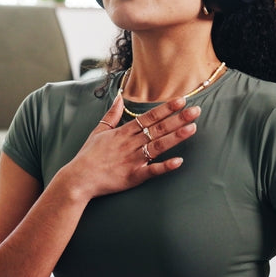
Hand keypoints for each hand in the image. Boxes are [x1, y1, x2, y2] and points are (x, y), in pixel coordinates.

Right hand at [54, 95, 198, 201]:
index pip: (149, 117)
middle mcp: (131, 143)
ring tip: (193, 128)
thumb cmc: (88, 155)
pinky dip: (165, 166)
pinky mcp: (134, 176)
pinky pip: (152, 171)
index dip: (166, 108)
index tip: (182, 100)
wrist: (79, 178)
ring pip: (159, 145)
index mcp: (124, 132)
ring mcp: (134, 160)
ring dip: (176, 136)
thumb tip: (119, 98)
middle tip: (196, 110)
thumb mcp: (98, 131)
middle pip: (159, 128)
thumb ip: (111, 114)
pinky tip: (179, 161)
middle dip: (178, 118)